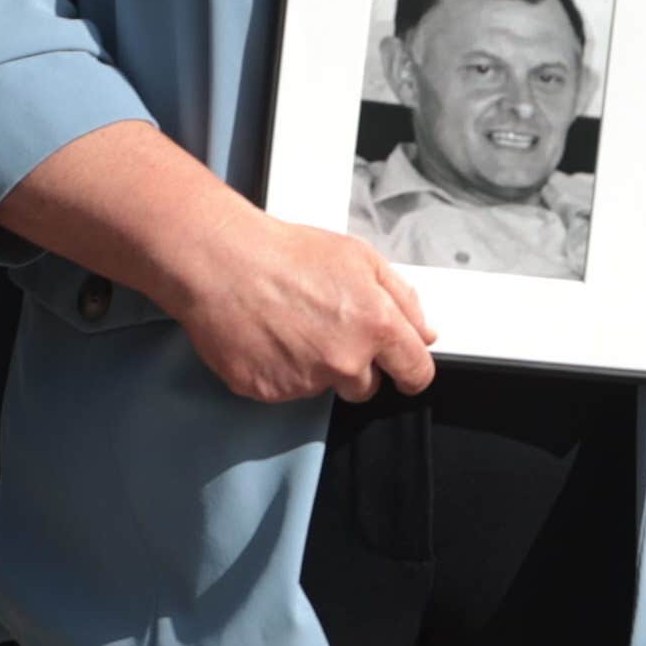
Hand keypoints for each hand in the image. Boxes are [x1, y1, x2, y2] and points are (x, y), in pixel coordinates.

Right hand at [164, 211, 436, 405]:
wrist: (221, 262)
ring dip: (315, 366)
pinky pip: (284, 391)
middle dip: (355, 366)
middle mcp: (346, 361)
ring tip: (289, 326)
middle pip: (366, 387)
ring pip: (323, 387)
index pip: (416, 372)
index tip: (403, 371)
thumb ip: (402, 299)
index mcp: (377, 326)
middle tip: (325, 329)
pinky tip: (267, 337)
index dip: (411, 372)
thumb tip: (424, 332)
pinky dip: (278, 370)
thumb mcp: (359, 257)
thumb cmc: (286, 253)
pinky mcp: (269, 392)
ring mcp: (306, 381)